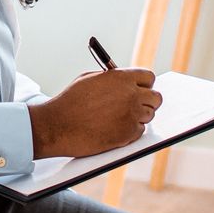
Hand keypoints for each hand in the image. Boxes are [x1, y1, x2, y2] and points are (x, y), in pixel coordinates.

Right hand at [27, 67, 160, 157]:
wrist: (57, 125)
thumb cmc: (70, 101)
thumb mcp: (91, 78)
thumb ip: (112, 78)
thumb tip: (125, 81)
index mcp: (122, 78)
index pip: (149, 78)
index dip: (145, 84)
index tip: (141, 89)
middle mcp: (131, 95)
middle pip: (156, 98)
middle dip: (148, 101)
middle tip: (137, 105)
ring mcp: (131, 116)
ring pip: (149, 116)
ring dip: (139, 117)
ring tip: (119, 118)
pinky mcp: (127, 135)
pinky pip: (140, 131)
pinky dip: (131, 131)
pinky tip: (115, 129)